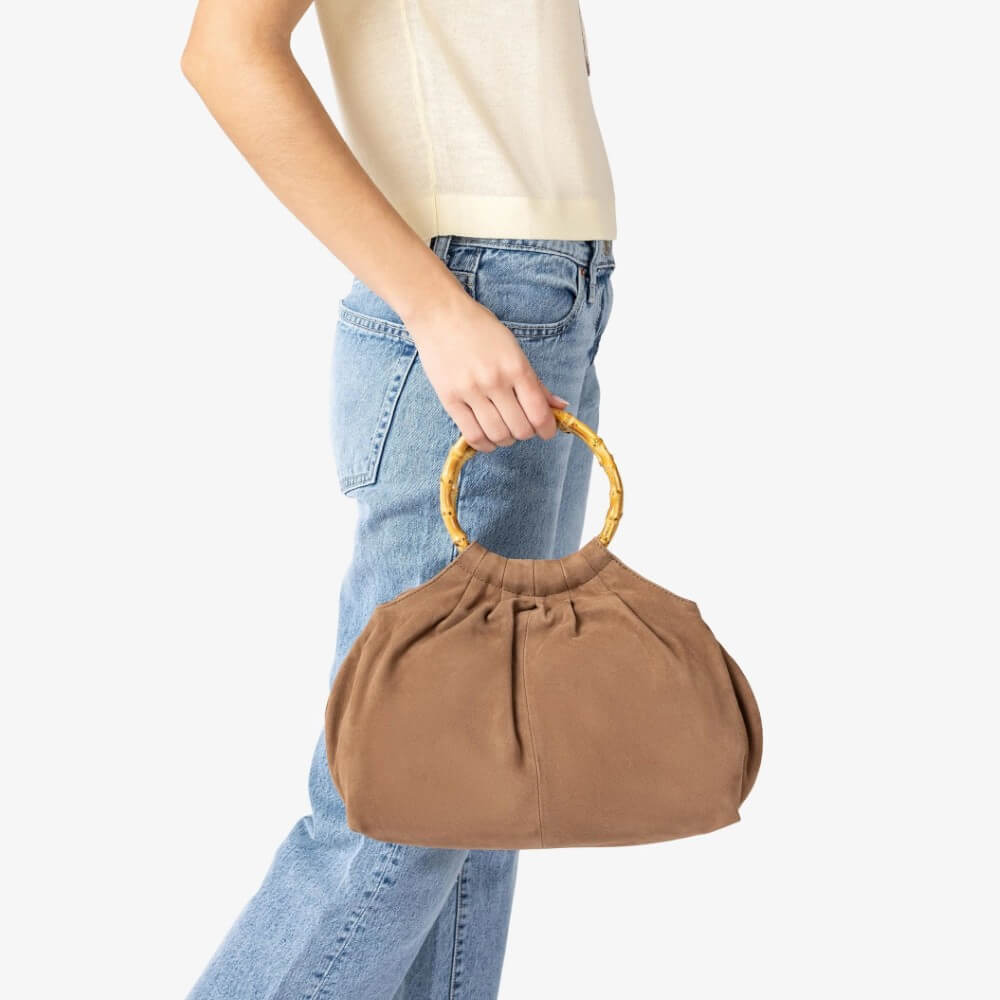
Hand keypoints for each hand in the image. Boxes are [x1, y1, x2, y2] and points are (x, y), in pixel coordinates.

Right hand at [403, 281, 568, 451]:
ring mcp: (471, 391)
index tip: (547, 431)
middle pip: (520, 429)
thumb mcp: (514, 349)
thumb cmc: (479, 329)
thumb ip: (535, 382)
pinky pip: (472, 435)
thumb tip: (560, 407)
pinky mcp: (450, 399)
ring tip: (504, 431)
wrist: (440, 314)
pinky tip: (487, 438)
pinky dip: (484, 443)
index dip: (547, 429)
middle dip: (527, 433)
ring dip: (506, 439)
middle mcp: (495, 381)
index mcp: (516, 367)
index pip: (539, 413)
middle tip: (523, 426)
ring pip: (498, 435)